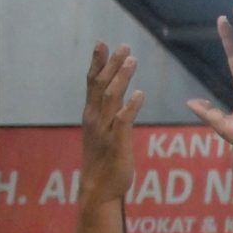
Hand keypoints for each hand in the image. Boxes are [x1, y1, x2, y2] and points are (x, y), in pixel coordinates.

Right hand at [80, 43, 143, 207]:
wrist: (100, 188)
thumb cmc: (105, 161)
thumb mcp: (105, 132)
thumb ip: (111, 114)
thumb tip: (123, 96)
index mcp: (92, 114)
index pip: (92, 83)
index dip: (97, 63)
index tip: (102, 44)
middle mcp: (95, 119)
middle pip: (100, 85)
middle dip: (110, 64)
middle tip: (122, 45)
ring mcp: (105, 130)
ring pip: (111, 98)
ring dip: (121, 78)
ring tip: (132, 60)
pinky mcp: (117, 143)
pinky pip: (123, 121)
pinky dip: (130, 106)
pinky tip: (139, 94)